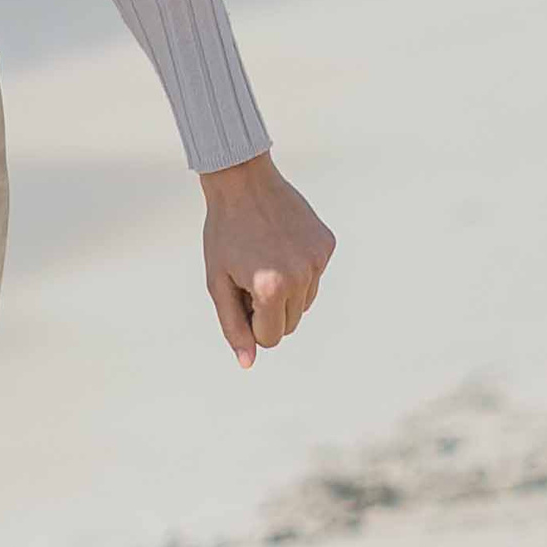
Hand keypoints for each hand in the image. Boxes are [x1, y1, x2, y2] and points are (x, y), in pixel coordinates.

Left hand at [200, 152, 333, 367]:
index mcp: (271, 289)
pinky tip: (280, 244)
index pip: (270, 338)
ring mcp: (318, 260)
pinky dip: (298, 270)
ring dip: (285, 293)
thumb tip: (248, 363)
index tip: (239, 296)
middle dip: (268, 310)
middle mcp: (301, 277)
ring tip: (263, 260)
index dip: (251, 322)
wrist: (243, 182)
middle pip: (290, 324)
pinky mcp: (327, 245)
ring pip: (305, 303)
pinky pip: (314, 277)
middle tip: (249, 276)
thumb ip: (233, 325)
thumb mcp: (218, 282)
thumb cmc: (224, 234)